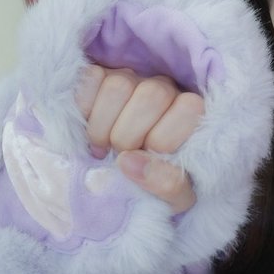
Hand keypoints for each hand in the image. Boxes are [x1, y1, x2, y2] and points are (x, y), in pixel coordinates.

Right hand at [75, 65, 203, 213]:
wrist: (124, 181)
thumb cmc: (157, 185)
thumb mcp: (174, 198)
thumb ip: (167, 184)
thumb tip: (126, 161)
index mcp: (191, 113)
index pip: (187, 107)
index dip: (162, 140)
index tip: (148, 160)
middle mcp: (164, 89)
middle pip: (150, 95)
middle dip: (128, 136)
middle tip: (120, 156)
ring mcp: (131, 78)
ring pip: (118, 85)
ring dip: (102, 125)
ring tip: (101, 146)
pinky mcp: (100, 74)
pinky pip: (90, 78)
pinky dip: (83, 108)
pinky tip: (87, 126)